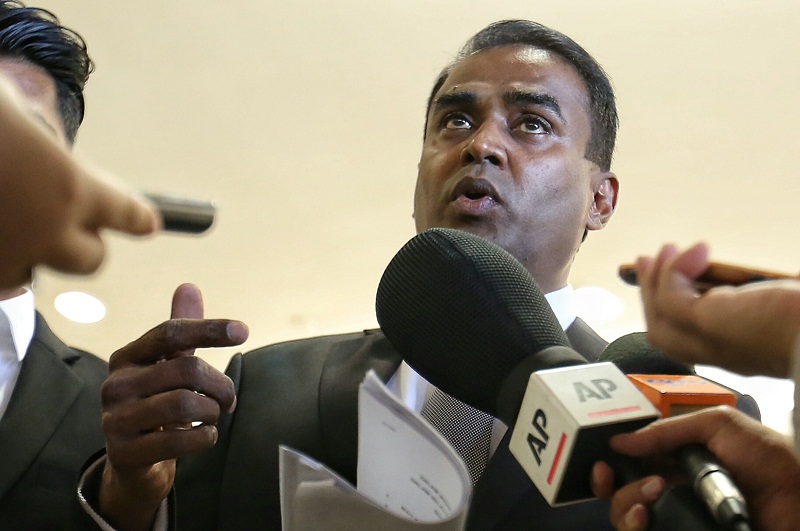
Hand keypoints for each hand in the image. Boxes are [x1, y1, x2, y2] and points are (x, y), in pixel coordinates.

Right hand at [0, 76, 158, 287]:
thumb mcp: (5, 106)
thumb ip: (31, 136)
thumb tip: (32, 143)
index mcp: (71, 186)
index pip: (126, 213)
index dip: (138, 217)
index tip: (148, 223)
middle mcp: (47, 232)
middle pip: (92, 260)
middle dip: (84, 243)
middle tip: (63, 222)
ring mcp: (4, 259)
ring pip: (27, 275)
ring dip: (23, 255)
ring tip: (2, 223)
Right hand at [99, 284, 247, 530]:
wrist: (134, 463)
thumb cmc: (158, 405)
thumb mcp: (168, 366)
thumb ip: (181, 331)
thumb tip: (188, 285)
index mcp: (126, 357)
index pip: (169, 332)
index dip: (208, 328)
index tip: (243, 331)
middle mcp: (115, 385)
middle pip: (187, 370)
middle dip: (220, 385)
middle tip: (228, 399)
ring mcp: (115, 420)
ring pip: (185, 404)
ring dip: (213, 412)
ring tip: (214, 416)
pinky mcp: (124, 453)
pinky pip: (178, 439)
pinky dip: (205, 437)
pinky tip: (206, 436)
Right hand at [591, 406, 799, 530]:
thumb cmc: (770, 459)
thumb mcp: (719, 425)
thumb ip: (668, 429)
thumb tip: (620, 441)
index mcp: (676, 461)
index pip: (630, 464)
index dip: (611, 464)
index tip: (604, 463)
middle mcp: (671, 490)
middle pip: (619, 493)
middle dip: (617, 486)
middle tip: (644, 484)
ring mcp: (677, 518)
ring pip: (626, 517)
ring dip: (626, 504)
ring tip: (651, 499)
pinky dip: (636, 526)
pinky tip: (647, 518)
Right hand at [637, 243, 799, 376]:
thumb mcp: (781, 302)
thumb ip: (763, 295)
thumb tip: (752, 278)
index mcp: (742, 352)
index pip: (691, 339)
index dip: (672, 308)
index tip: (671, 276)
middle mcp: (721, 353)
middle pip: (663, 333)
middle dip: (650, 295)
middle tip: (649, 260)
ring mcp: (711, 342)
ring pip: (659, 320)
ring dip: (654, 282)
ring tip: (664, 250)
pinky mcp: (707, 324)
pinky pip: (670, 298)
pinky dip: (674, 271)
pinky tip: (696, 250)